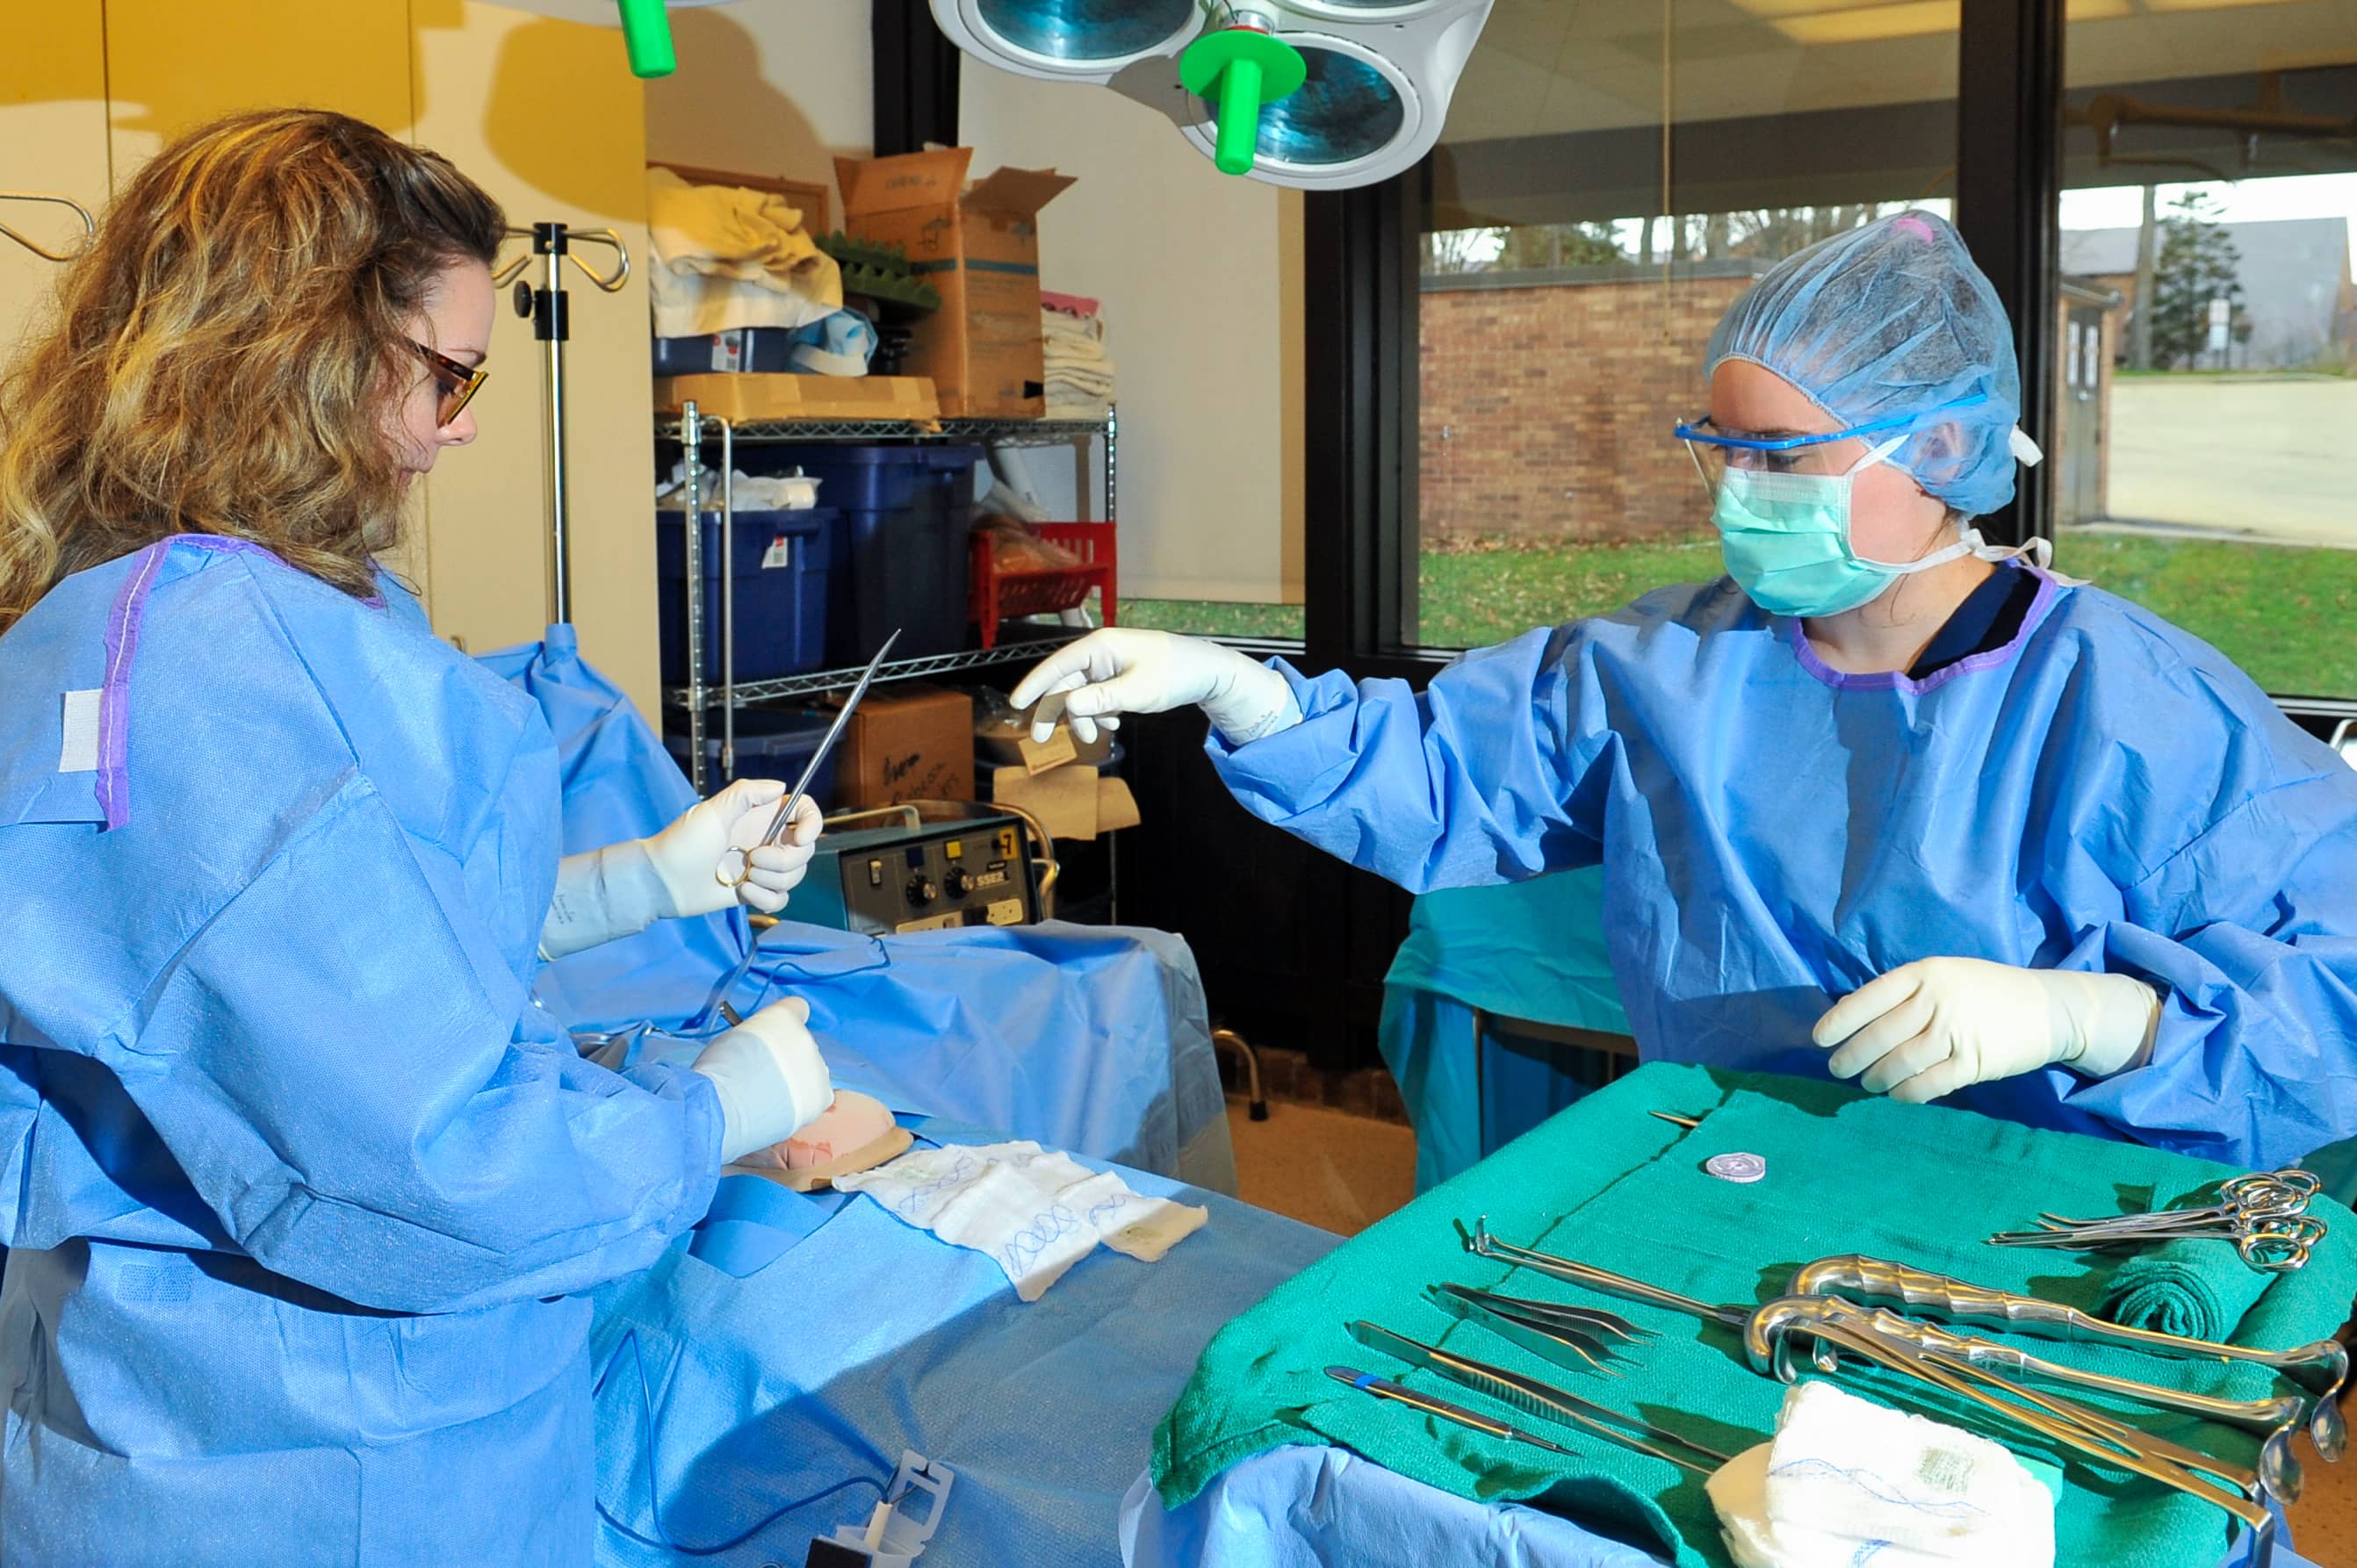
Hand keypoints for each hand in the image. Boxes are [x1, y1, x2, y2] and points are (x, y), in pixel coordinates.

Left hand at [645, 778, 822, 918]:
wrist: (665, 882)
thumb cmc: (684, 842)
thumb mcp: (714, 810)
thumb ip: (748, 792)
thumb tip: (782, 786)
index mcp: (761, 816)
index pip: (805, 813)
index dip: (813, 824)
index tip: (800, 838)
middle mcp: (767, 840)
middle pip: (805, 851)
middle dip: (783, 860)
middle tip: (754, 859)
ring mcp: (763, 868)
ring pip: (794, 876)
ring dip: (771, 880)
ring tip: (743, 876)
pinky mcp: (757, 891)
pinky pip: (781, 898)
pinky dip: (765, 898)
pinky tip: (742, 893)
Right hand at [691, 995, 834, 1162]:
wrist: (722, 1105)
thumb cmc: (717, 1071)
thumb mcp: (734, 1036)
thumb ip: (758, 1035)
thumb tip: (762, 1045)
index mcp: (782, 1016)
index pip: (797, 1007)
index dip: (785, 1024)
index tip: (775, 1038)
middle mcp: (806, 1037)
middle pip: (803, 1045)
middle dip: (789, 1057)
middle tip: (764, 1076)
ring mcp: (817, 1066)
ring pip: (812, 1071)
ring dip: (797, 1080)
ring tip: (769, 1098)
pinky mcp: (822, 1095)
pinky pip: (817, 1095)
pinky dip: (803, 1102)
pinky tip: (781, 1109)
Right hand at [1008, 628, 1298, 746]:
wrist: (1207, 672)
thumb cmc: (1175, 673)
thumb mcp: (1138, 690)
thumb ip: (1101, 698)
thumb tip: (1068, 706)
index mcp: (1100, 646)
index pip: (1057, 665)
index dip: (1034, 685)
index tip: (1016, 704)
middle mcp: (1099, 653)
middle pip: (1064, 683)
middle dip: (1054, 711)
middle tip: (1041, 740)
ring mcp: (1108, 665)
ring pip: (1080, 694)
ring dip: (1082, 717)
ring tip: (1094, 737)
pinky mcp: (1117, 677)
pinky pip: (1096, 697)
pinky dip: (1098, 713)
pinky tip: (1112, 725)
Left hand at [1813, 957, 2159, 1102]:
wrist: (2048, 1008)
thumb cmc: (1985, 991)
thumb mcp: (1945, 976)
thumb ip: (1904, 993)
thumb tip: (1852, 1015)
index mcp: (1926, 973)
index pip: (1870, 997)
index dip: (1840, 1020)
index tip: (1819, 1039)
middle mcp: (1938, 999)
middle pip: (1880, 1034)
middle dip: (1852, 1056)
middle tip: (1838, 1069)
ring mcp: (1957, 1031)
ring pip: (1900, 1062)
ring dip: (1876, 1078)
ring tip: (1867, 1084)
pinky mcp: (1974, 1062)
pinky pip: (1928, 1084)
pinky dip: (1905, 1093)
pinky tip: (1896, 1095)